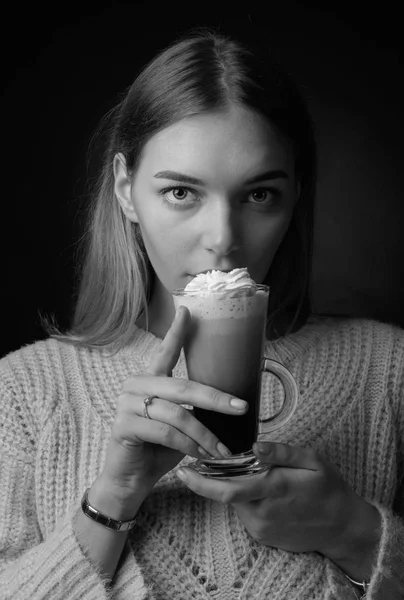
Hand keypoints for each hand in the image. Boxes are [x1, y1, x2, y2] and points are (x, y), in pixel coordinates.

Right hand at [99, 306, 247, 504]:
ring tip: (223, 450)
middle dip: (216, 399)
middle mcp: (135, 385)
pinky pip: (166, 433)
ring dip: (206, 434)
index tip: (188, 310)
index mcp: (150, 380)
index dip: (177, 332)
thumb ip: (193, 409)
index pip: (165, 351)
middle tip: (242, 408)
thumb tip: (231, 403)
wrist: (129, 481)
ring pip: (178, 414)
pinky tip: (201, 455)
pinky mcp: (123, 425)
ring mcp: (126, 404)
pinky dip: (189, 446)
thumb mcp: (180, 425)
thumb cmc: (158, 450)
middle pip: (183, 387)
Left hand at [175, 441, 380, 568]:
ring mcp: (261, 528)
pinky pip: (245, 512)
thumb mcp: (313, 461)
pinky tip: (260, 489)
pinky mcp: (262, 537)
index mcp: (273, 489)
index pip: (227, 488)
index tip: (183, 470)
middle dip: (211, 479)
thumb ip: (282, 453)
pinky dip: (245, 498)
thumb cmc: (329, 488)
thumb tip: (255, 446)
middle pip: (225, 494)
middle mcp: (262, 513)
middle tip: (200, 463)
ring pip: (234, 502)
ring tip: (248, 472)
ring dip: (233, 486)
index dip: (201, 481)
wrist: (342, 527)